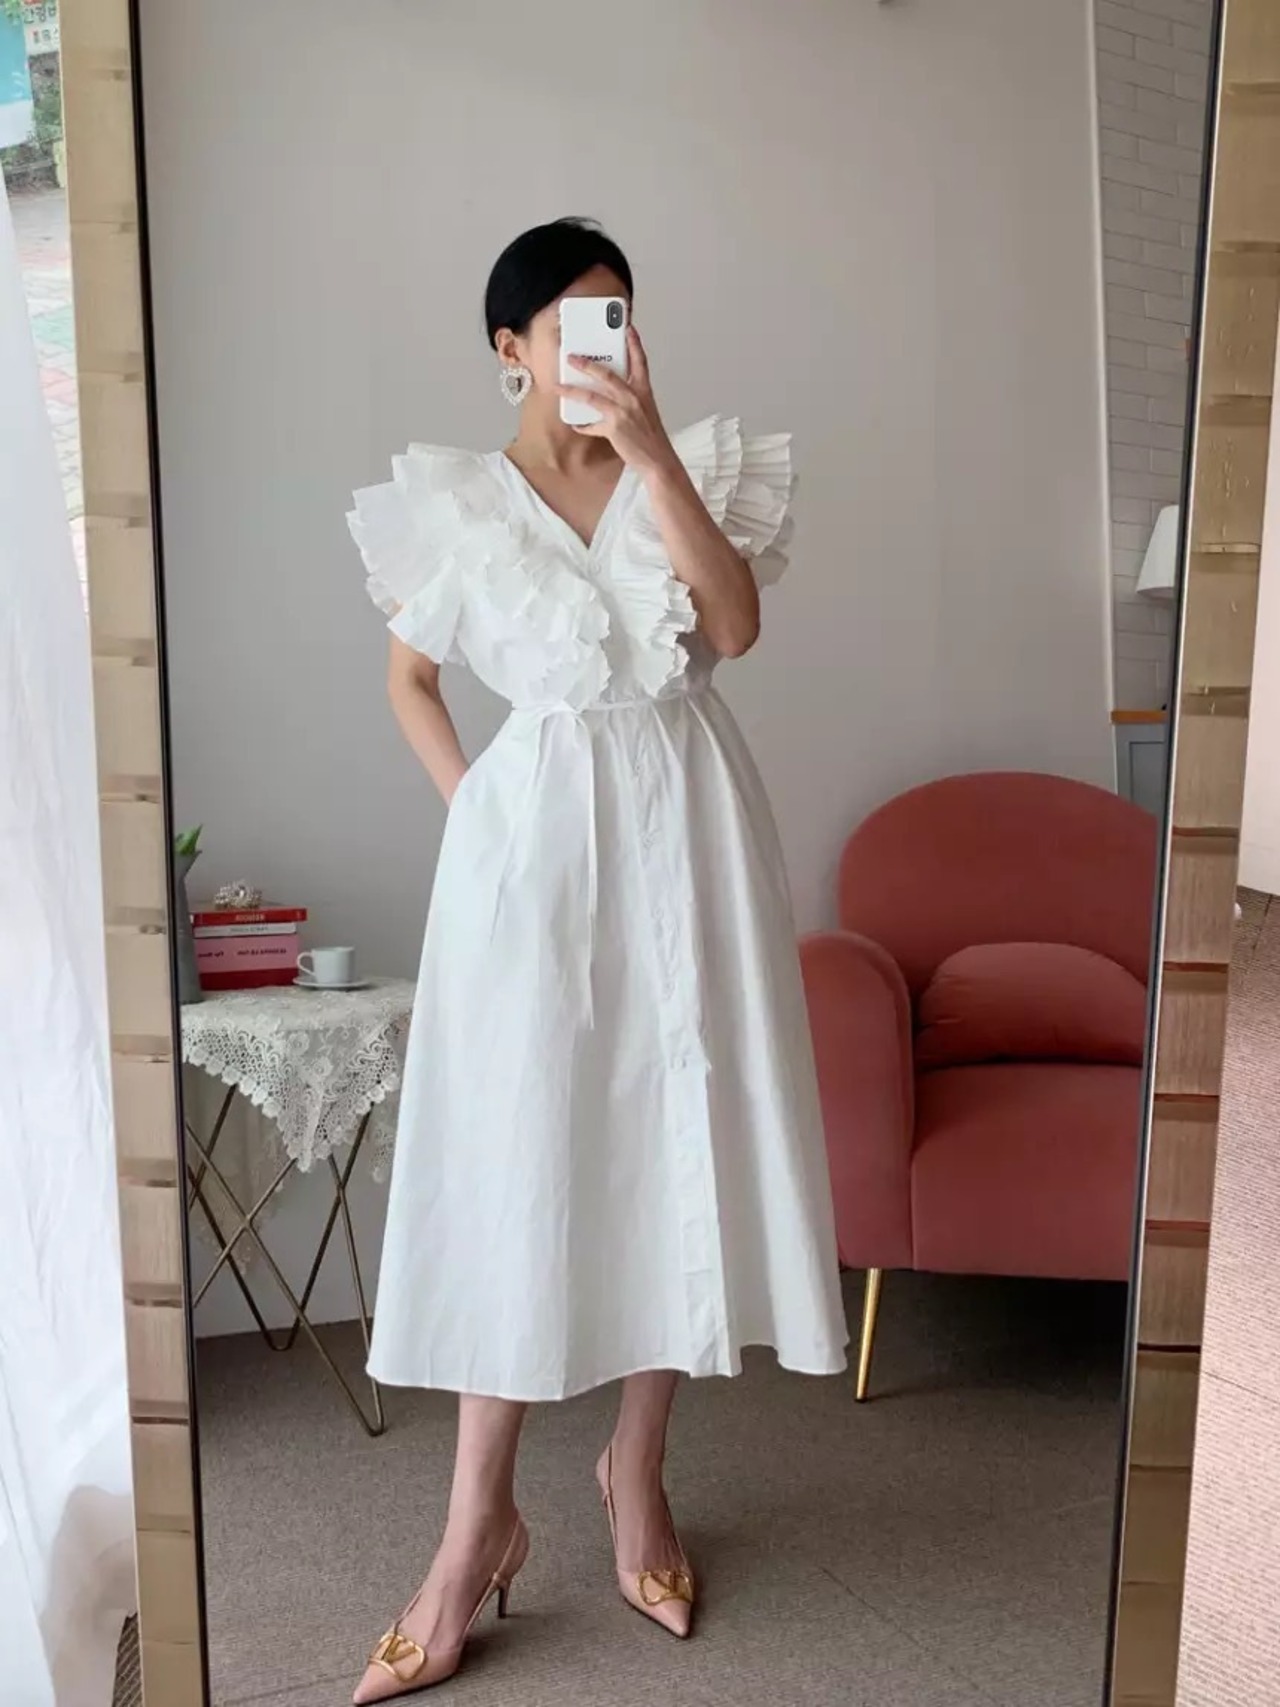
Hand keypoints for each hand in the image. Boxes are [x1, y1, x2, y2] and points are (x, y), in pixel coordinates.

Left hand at [558, 327, 677, 478]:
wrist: (658, 460)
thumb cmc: (651, 437)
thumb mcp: (645, 411)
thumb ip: (629, 399)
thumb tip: (608, 394)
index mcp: (644, 390)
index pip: (640, 361)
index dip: (634, 343)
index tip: (627, 327)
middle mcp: (633, 397)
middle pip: (606, 374)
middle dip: (586, 364)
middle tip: (571, 357)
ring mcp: (623, 411)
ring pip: (591, 396)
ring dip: (572, 390)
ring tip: (558, 386)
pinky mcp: (614, 427)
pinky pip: (591, 425)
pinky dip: (582, 425)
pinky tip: (575, 425)